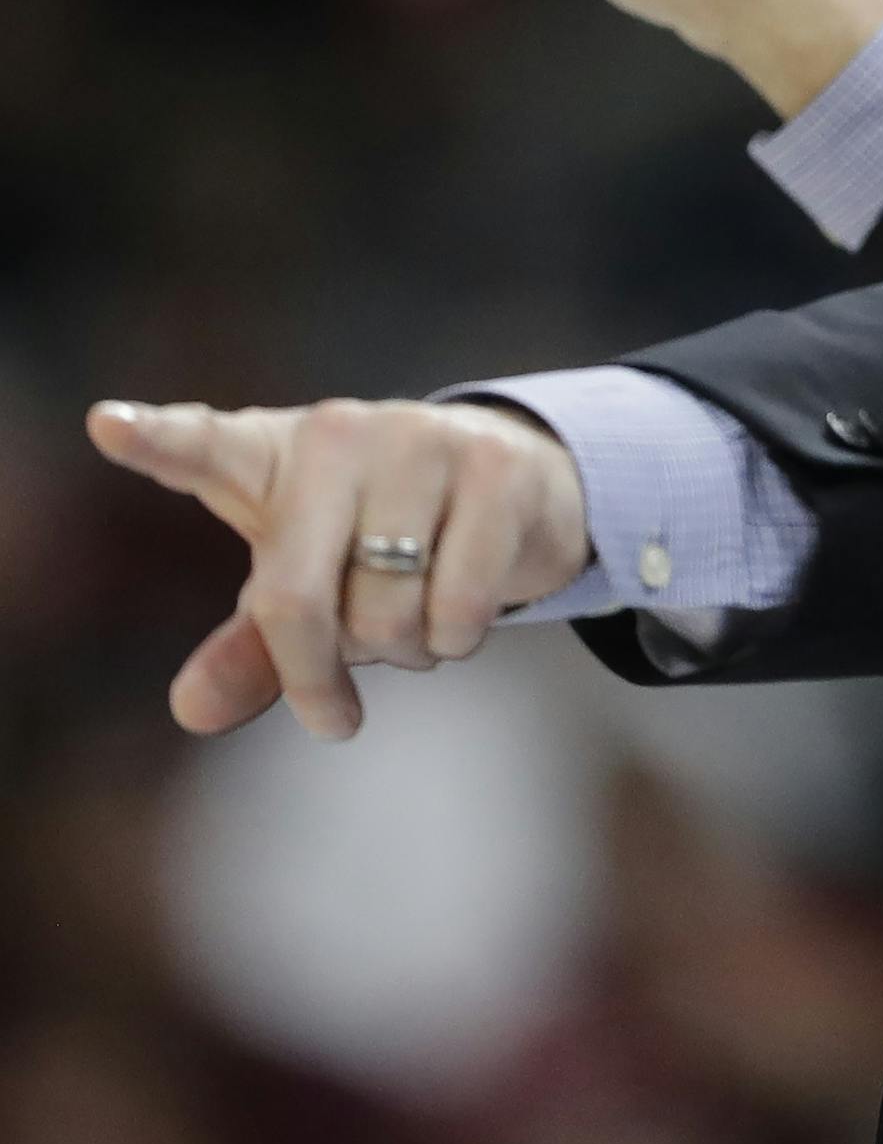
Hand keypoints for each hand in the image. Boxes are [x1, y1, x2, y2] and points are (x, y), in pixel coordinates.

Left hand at [83, 395, 593, 741]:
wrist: (516, 484)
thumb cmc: (382, 539)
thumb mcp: (306, 585)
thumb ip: (250, 649)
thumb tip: (191, 710)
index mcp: (271, 454)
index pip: (201, 445)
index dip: (154, 438)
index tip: (106, 426)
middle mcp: (339, 434)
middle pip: (295, 599)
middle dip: (315, 678)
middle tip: (335, 717)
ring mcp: (421, 442)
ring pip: (385, 613)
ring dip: (403, 653)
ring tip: (416, 628)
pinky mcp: (495, 467)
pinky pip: (457, 605)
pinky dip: (456, 641)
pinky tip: (461, 618)